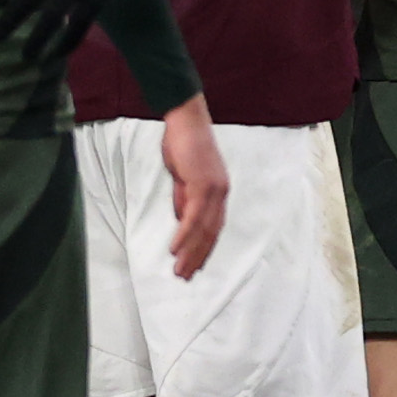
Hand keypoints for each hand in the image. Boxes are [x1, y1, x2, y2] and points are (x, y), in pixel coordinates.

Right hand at [157, 95, 230, 280]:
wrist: (186, 120)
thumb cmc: (182, 142)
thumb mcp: (182, 175)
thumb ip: (183, 197)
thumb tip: (181, 219)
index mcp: (218, 191)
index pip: (213, 227)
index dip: (204, 248)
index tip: (195, 265)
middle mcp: (221, 194)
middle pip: (211, 234)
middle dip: (198, 257)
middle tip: (186, 276)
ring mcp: (214, 190)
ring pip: (203, 230)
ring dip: (190, 253)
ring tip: (179, 271)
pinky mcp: (202, 186)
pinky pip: (192, 217)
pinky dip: (184, 235)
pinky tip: (175, 249)